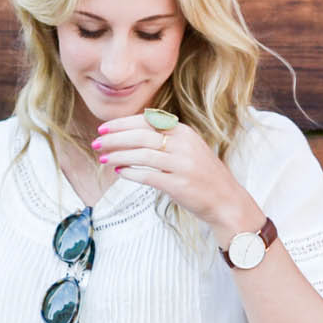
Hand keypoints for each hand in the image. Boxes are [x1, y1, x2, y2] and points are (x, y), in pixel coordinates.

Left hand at [93, 113, 259, 237]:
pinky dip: (131, 173)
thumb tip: (130, 134)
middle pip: (141, 136)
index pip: (146, 122)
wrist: (226, 201)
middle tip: (96, 143)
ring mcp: (182, 165)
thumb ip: (165, 139)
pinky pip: (148, 176)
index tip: (103, 128)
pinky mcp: (179, 185)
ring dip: (119, 156)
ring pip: (141, 155)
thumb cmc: (203, 176)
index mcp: (184, 132)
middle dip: (114, 139)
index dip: (122, 124)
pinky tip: (120, 172)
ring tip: (104, 159)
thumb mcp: (188, 149)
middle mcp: (183, 145)